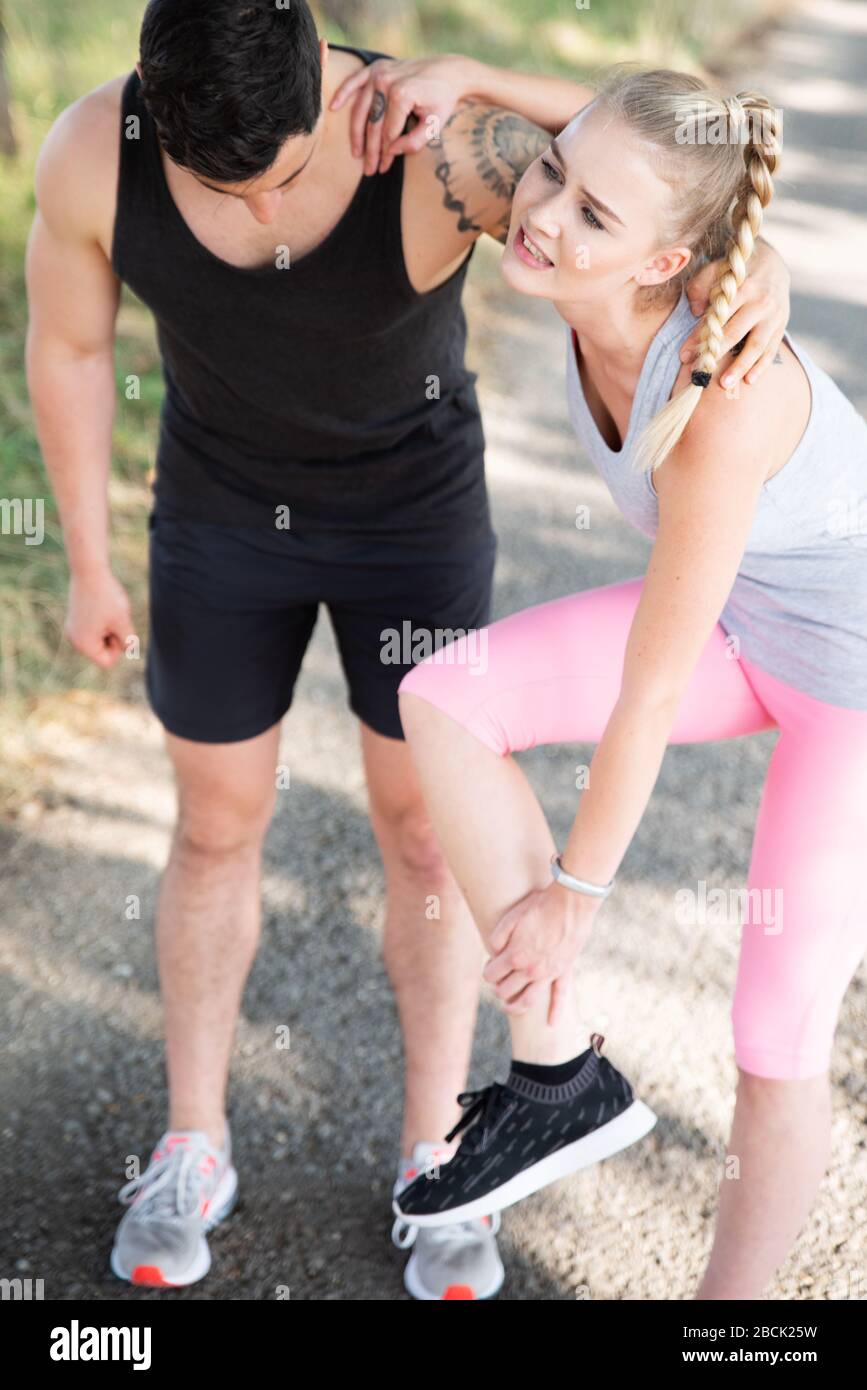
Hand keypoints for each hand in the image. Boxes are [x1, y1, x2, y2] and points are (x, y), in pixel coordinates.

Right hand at [65, 568, 135, 669]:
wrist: (89, 570)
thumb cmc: (107, 597)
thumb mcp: (123, 622)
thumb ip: (128, 641)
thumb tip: (129, 649)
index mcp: (84, 645)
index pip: (107, 662)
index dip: (118, 648)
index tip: (118, 628)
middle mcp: (75, 640)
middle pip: (104, 651)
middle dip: (114, 636)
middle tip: (113, 615)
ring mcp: (74, 629)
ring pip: (102, 638)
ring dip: (111, 626)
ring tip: (108, 608)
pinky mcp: (76, 619)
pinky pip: (97, 628)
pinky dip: (104, 619)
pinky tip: (102, 604)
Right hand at [329, 54, 474, 175]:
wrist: (447, 71)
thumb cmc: (441, 100)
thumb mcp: (435, 125)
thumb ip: (415, 142)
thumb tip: (391, 152)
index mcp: (402, 95)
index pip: (388, 133)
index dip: (385, 154)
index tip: (384, 168)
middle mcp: (387, 82)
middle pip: (372, 124)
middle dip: (371, 150)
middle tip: (369, 170)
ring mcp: (379, 73)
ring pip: (361, 109)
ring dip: (356, 133)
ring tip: (356, 153)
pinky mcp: (375, 67)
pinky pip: (354, 81)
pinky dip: (343, 93)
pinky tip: (333, 107)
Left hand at [482, 882, 597, 1024]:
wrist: (570, 903)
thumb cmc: (540, 906)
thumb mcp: (511, 916)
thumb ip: (497, 936)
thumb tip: (493, 952)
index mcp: (514, 956)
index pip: (492, 975)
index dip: (488, 972)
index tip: (490, 968)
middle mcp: (530, 970)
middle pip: (507, 991)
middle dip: (498, 989)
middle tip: (497, 984)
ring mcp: (548, 973)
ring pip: (529, 1000)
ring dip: (516, 1007)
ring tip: (509, 1007)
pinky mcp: (564, 971)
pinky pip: (560, 996)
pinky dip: (556, 1011)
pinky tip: (551, 1022)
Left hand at [681, 241, 790, 389]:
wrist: (774, 263)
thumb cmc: (736, 270)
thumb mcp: (717, 268)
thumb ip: (701, 286)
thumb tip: (695, 311)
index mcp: (744, 286)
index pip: (718, 316)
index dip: (700, 337)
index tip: (684, 355)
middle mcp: (761, 301)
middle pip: (736, 333)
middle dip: (716, 355)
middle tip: (700, 374)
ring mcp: (774, 315)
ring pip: (756, 345)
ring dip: (740, 367)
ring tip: (724, 383)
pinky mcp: (782, 325)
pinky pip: (771, 349)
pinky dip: (761, 366)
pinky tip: (749, 380)